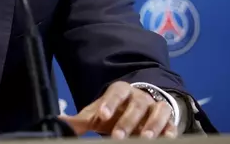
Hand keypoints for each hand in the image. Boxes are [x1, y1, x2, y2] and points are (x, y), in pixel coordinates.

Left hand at [59, 81, 177, 138]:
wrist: (136, 111)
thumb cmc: (114, 112)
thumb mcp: (97, 114)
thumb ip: (80, 120)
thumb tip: (58, 121)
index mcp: (121, 91)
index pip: (115, 92)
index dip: (109, 103)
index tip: (101, 116)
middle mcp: (139, 96)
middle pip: (136, 104)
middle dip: (128, 121)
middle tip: (119, 136)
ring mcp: (155, 107)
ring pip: (158, 110)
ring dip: (152, 125)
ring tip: (146, 139)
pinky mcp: (168, 119)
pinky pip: (172, 122)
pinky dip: (170, 130)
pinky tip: (167, 138)